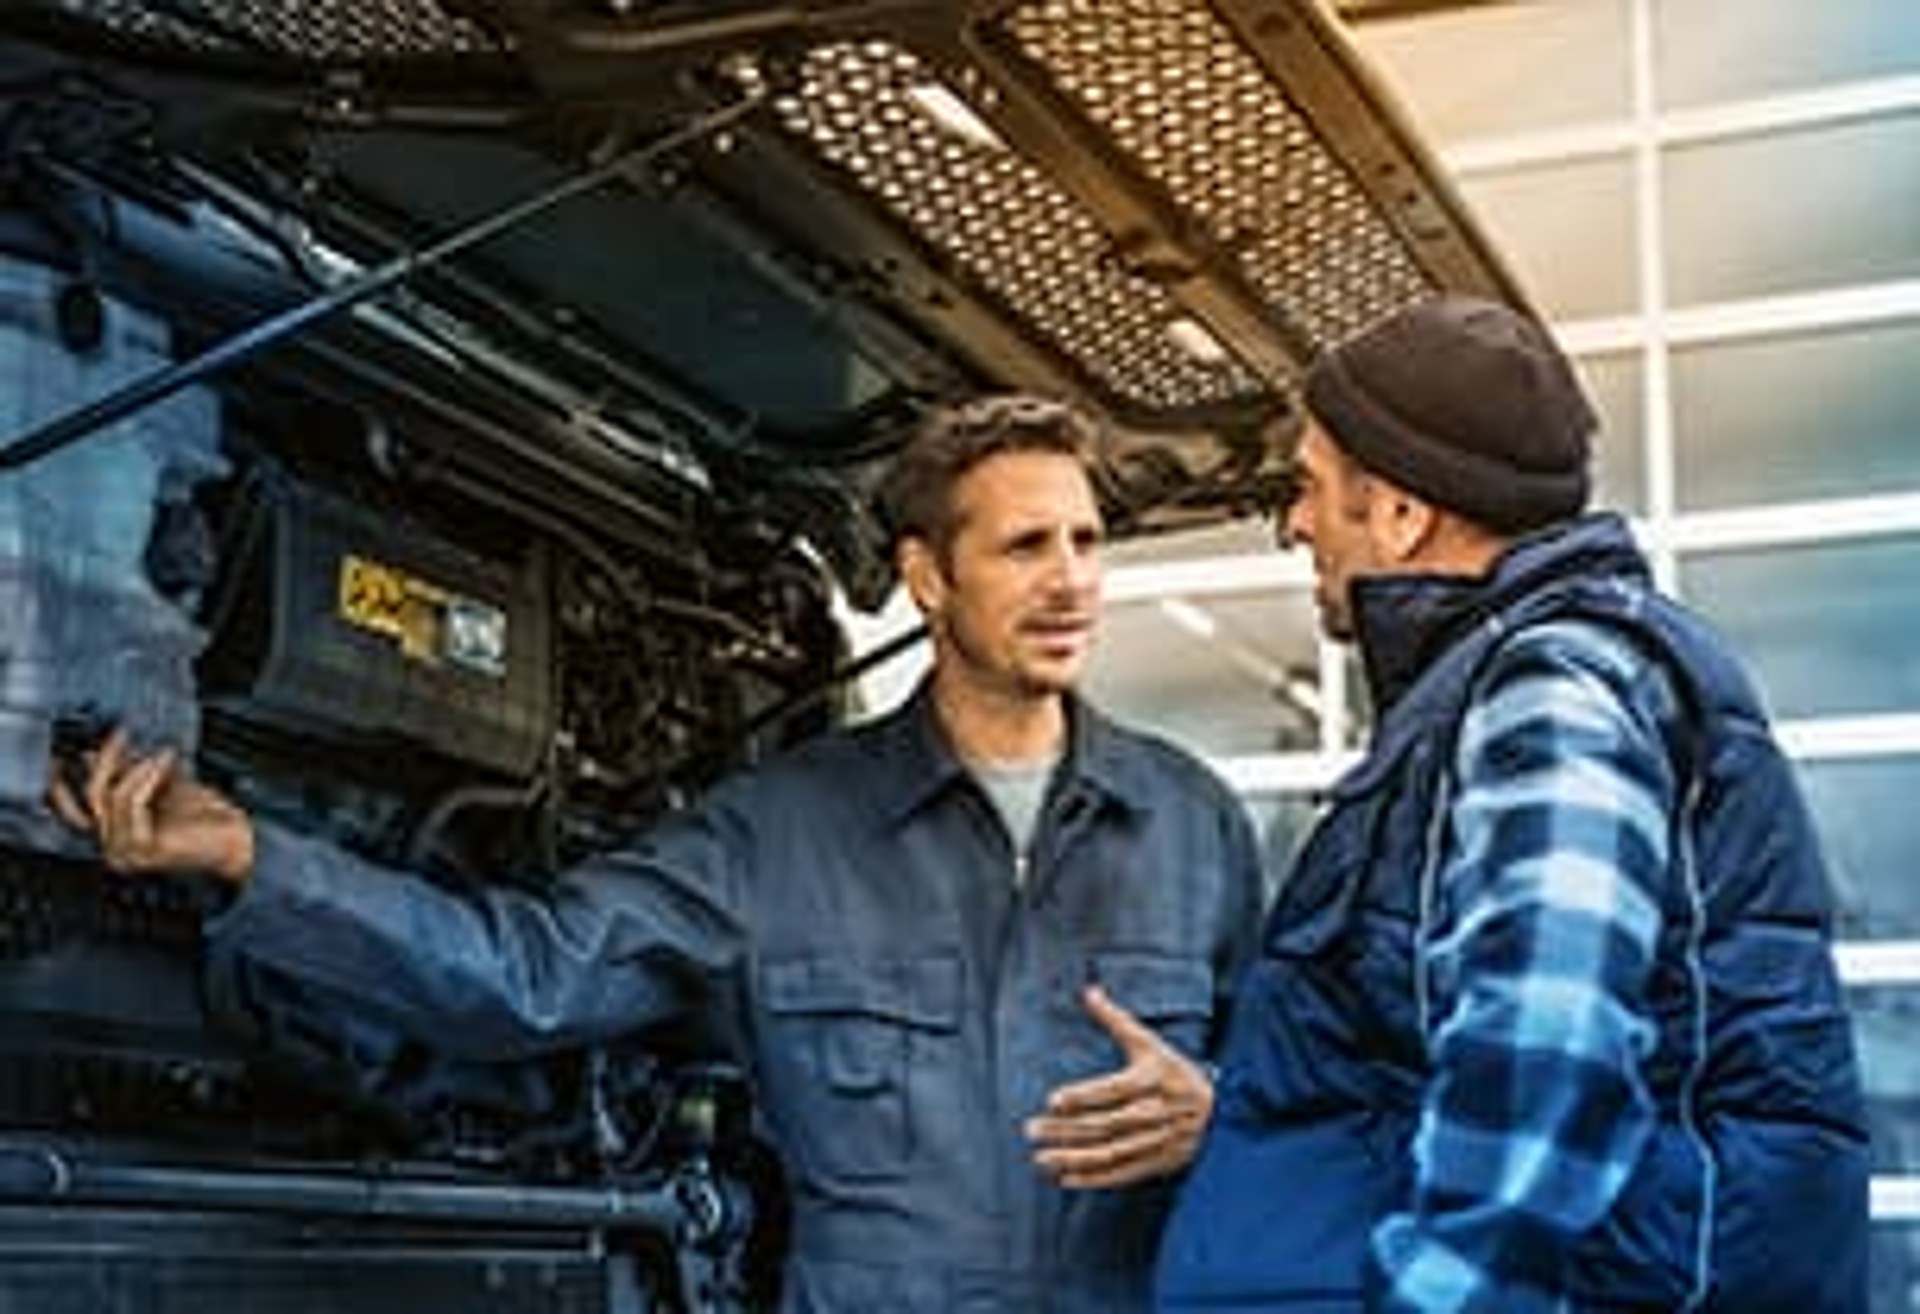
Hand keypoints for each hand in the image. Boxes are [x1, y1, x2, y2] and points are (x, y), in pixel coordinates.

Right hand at [47, 728, 254, 884]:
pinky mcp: (142, 850)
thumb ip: (130, 771)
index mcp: (113, 837)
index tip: (65, 750)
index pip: (72, 811)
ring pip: (109, 796)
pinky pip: (131, 803)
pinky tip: (165, 759)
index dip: (62, 781)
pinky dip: (147, 775)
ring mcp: (125, 853)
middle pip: (90, 796)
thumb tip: (103, 748)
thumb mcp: (161, 785)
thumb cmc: (205, 814)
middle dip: (105, 759)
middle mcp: (112, 850)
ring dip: (136, 765)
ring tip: (162, 751)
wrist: (238, 838)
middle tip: (122, 733)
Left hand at [1025, 982, 1214, 1189]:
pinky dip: (1094, 1179)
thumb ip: (1116, 1019)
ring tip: (1040, 1158)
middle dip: (1067, 1130)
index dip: (1084, 1096)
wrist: (1220, 1110)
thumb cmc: (1173, 1070)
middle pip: (1107, 1124)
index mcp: (1154, 1079)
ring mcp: (1160, 1141)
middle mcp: (1158, 1112)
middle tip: (1031, 1129)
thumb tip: (1089, 990)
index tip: (1052, 1101)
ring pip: (1112, 1153)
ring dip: (1074, 1158)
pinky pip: (1123, 1174)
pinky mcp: (1160, 1163)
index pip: (1114, 1089)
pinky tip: (1065, 1178)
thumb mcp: (1149, 1042)